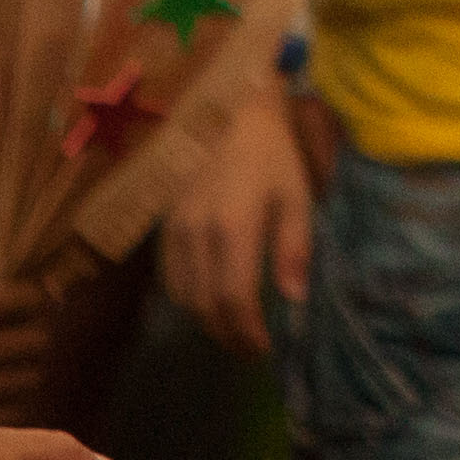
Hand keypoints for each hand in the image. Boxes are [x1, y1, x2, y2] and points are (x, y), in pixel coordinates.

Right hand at [156, 82, 316, 359]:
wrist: (224, 110)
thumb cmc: (270, 151)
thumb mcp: (296, 193)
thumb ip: (294, 247)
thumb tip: (293, 299)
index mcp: (232, 228)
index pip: (233, 300)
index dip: (246, 333)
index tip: (265, 349)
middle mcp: (195, 236)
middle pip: (204, 307)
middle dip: (228, 335)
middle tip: (253, 347)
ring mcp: (173, 232)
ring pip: (183, 298)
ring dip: (208, 321)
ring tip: (236, 329)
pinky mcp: (163, 228)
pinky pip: (170, 278)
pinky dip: (189, 299)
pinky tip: (210, 300)